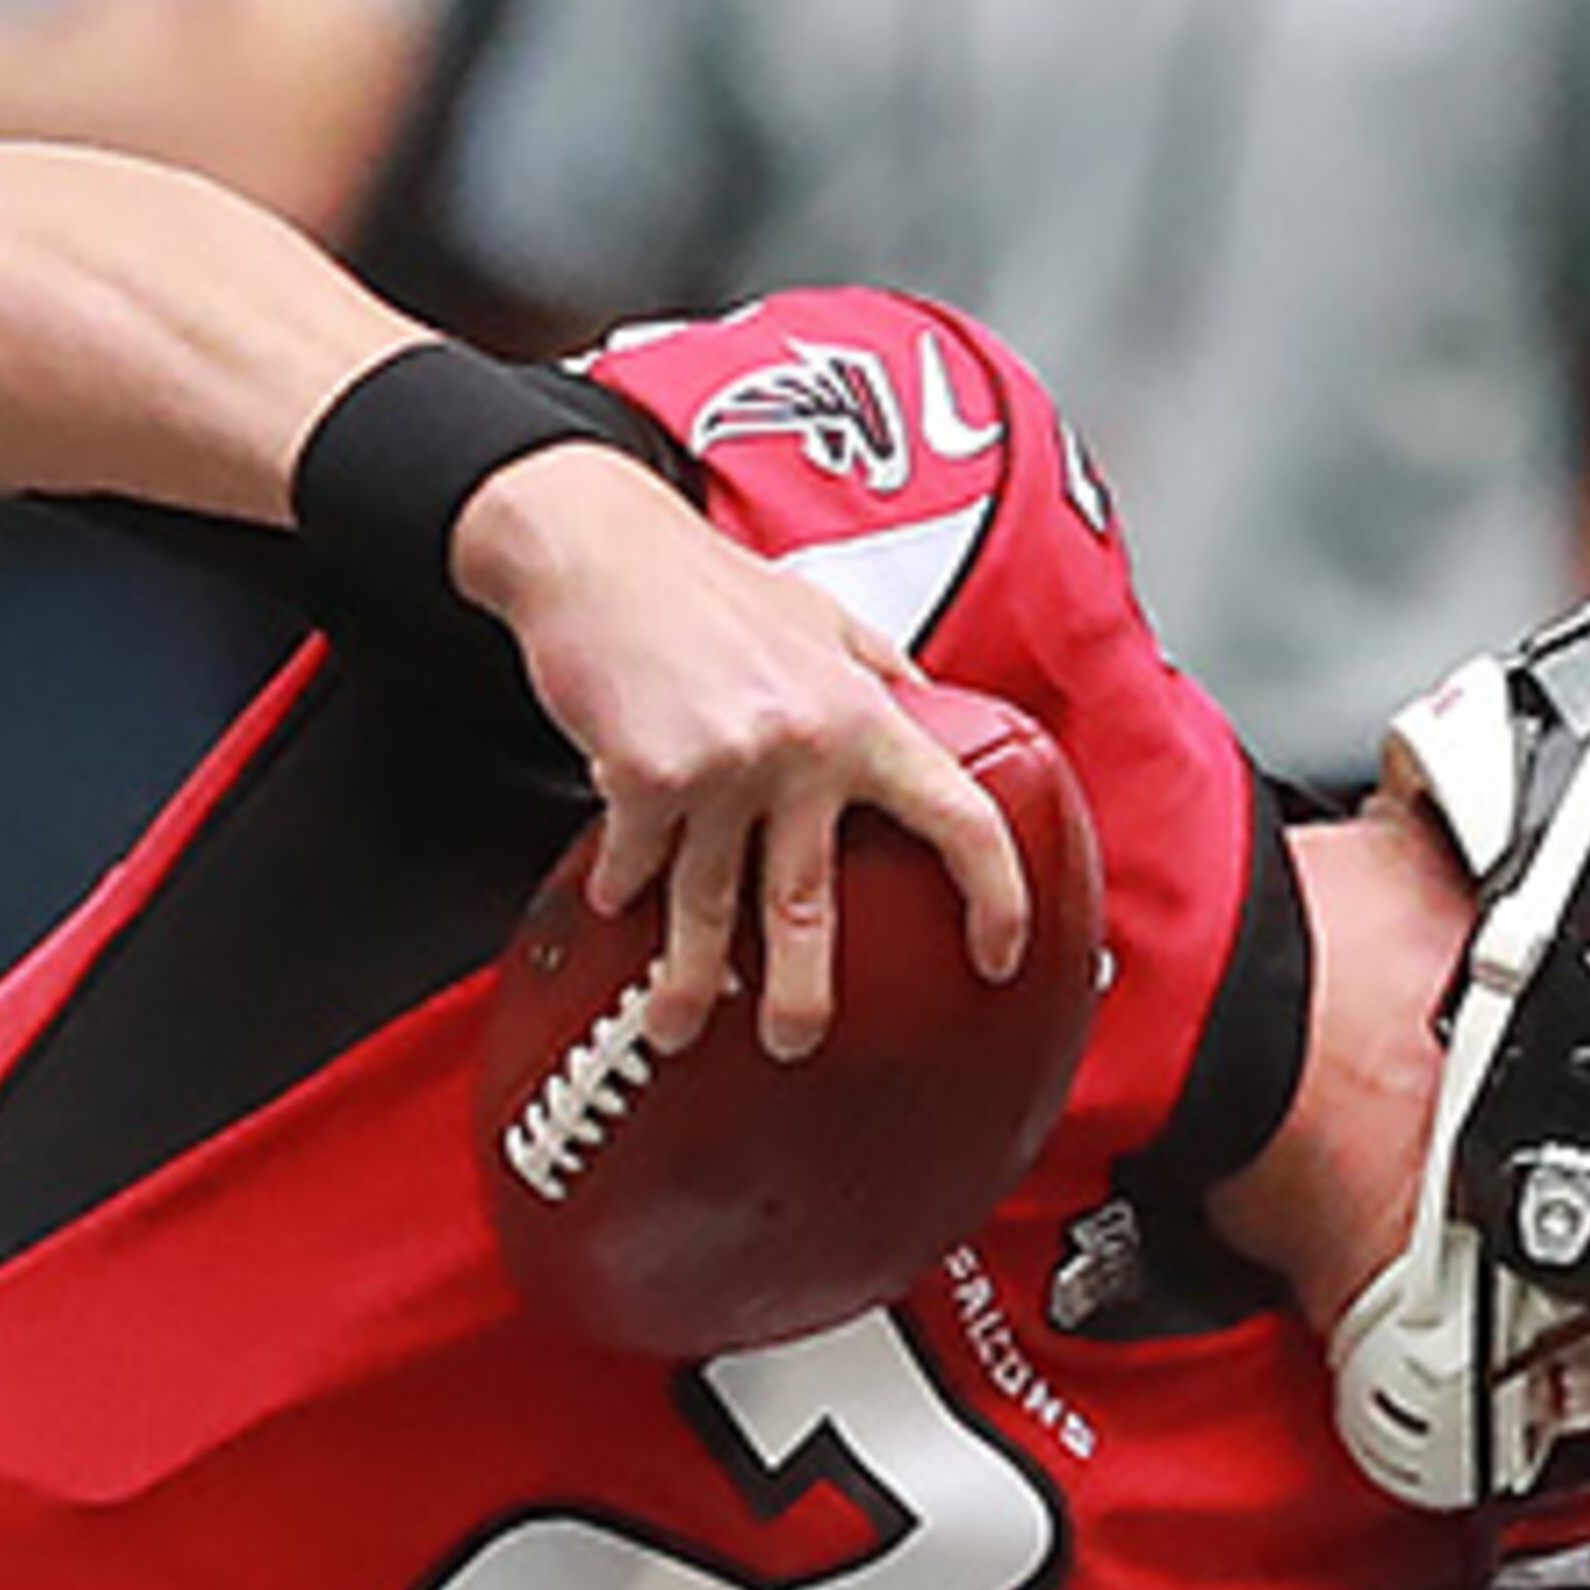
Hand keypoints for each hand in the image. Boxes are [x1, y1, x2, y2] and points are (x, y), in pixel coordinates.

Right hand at [458, 448, 1033, 1061]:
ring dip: (688, 985)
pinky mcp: (644, 780)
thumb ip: (881, 676)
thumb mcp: (820, 618)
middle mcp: (802, 747)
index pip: (959, 817)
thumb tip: (936, 717)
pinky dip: (625, 892)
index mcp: (862, 716)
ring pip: (710, 913)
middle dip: (800, 994)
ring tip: (678, 1026)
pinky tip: (618, 903)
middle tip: (795, 1041)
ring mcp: (721, 768)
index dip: (994, 894)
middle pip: (810, 907)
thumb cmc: (706, 586)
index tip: (997, 954)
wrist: (592, 547)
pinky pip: (640, 869)